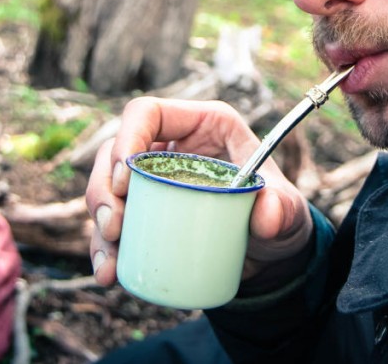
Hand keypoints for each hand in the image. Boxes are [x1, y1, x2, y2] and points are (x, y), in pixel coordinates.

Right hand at [86, 96, 313, 287]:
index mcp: (202, 124)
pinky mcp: (146, 213)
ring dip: (99, 224)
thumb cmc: (278, 213)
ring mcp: (153, 180)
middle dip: (104, 190)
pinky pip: (113, 224)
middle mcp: (170, 147)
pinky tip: (108, 273)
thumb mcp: (287, 209)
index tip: (125, 180)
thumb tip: (265, 214)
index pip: (148, 113)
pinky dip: (104, 249)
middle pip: (115, 152)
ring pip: (106, 189)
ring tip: (111, 261)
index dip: (127, 138)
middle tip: (114, 228)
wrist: (272, 252)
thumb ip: (283, 208)